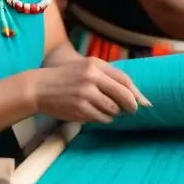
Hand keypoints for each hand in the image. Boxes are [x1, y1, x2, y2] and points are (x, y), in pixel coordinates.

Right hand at [33, 57, 150, 124]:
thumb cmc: (65, 77)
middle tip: (132, 110)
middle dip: (131, 106)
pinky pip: (101, 118)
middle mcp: (92, 78)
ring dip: (115, 113)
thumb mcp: (85, 67)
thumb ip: (106, 76)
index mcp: (95, 65)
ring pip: (113, 109)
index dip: (136, 92)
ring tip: (108, 111)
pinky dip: (103, 119)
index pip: (124, 79)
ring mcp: (86, 94)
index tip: (144, 101)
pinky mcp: (79, 109)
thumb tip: (131, 92)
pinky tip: (97, 115)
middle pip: (123, 95)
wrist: (39, 88)